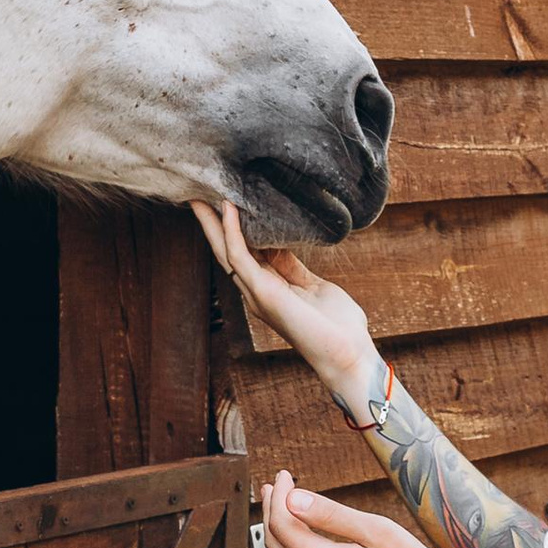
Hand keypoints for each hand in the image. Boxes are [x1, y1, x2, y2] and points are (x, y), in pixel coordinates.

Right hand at [192, 201, 379, 418]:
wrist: (347, 353)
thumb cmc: (338, 325)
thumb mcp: (313, 286)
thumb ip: (293, 267)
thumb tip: (282, 243)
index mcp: (270, 289)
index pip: (246, 253)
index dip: (235, 228)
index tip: (228, 200)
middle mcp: (258, 292)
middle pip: (227, 251)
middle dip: (213, 223)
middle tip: (200, 194)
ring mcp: (257, 293)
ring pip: (225, 252)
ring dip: (212, 223)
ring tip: (201, 196)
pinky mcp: (263, 293)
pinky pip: (240, 257)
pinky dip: (231, 233)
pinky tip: (228, 209)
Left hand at [260, 471, 458, 547]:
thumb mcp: (378, 532)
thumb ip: (331, 515)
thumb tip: (293, 499)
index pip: (282, 522)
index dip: (279, 495)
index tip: (284, 477)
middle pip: (274, 545)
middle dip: (272, 513)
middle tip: (275, 492)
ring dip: (275, 543)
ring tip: (281, 521)